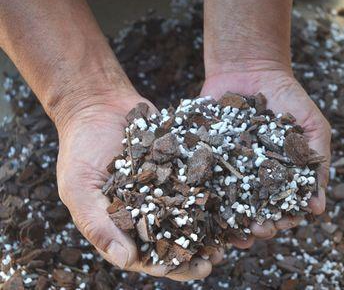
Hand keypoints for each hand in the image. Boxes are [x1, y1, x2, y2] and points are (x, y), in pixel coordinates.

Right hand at [55, 89, 217, 280]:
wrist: (99, 105)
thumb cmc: (81, 149)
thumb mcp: (80, 188)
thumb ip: (99, 225)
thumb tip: (126, 260)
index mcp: (123, 225)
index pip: (148, 254)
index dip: (170, 265)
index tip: (192, 269)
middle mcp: (149, 211)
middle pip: (176, 240)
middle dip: (196, 252)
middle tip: (216, 260)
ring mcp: (167, 188)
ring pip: (193, 215)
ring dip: (211, 228)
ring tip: (231, 238)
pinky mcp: (180, 167)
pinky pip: (200, 183)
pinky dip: (215, 193)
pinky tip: (232, 200)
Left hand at [201, 68, 330, 247]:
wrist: (251, 69)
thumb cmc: (289, 98)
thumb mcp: (313, 127)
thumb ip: (318, 162)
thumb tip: (319, 207)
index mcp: (281, 175)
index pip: (284, 206)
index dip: (284, 218)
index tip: (282, 223)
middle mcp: (255, 177)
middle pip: (257, 210)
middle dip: (259, 225)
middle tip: (257, 229)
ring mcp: (230, 169)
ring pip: (231, 204)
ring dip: (233, 221)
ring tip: (234, 231)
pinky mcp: (209, 158)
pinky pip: (206, 181)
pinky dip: (206, 196)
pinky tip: (208, 209)